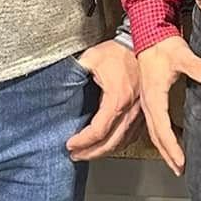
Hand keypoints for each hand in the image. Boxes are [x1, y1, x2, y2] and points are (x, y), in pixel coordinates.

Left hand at [67, 39, 143, 161]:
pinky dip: (119, 144)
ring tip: (89, 154)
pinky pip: (132, 135)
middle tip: (76, 155)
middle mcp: (131, 109)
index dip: (83, 141)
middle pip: (110, 142)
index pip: (98, 130)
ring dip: (104, 151)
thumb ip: (75, 71)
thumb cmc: (118, 52)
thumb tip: (57, 82)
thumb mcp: (92, 58)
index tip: (70, 144)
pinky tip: (109, 145)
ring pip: (123, 141)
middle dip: (91, 152)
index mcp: (117, 98)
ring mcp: (139, 112)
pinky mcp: (143, 112)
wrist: (140, 45)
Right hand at [135, 35, 200, 176]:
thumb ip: (196, 67)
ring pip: (154, 132)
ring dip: (164, 148)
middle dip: (168, 154)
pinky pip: (155, 124)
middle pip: (156, 136)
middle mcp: (149, 103)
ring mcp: (147, 102)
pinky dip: (162, 137)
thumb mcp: (181, 55)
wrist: (149, 35)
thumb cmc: (164, 46)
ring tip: (175, 163)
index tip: (181, 162)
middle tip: (179, 170)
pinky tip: (171, 142)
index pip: (162, 129)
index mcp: (154, 97)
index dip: (172, 147)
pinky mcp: (151, 99)